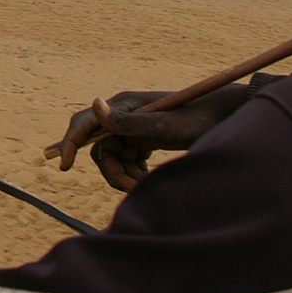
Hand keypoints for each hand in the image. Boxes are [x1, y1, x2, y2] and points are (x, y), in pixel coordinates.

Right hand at [55, 84, 250, 191]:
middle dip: (111, 170)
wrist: (226, 118)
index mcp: (123, 105)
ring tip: (145, 185)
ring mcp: (134, 127)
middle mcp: (124, 114)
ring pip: (113, 158)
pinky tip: (148, 177)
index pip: (85, 123)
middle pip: (99, 148)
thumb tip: (94, 104)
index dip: (70, 143)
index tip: (64, 166)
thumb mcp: (163, 126)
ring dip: (124, 175)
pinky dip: (133, 173)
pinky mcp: (144, 139)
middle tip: (131, 188)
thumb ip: (128, 121)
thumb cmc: (198, 119)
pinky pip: (126, 160)